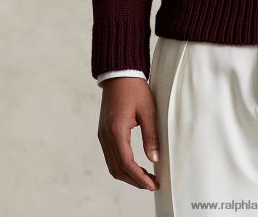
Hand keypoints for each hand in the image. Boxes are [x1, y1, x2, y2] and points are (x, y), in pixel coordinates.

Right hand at [97, 77, 160, 191]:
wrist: (119, 73)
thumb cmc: (134, 88)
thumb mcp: (148, 110)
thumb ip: (151, 136)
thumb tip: (154, 158)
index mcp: (116, 131)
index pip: (127, 164)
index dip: (140, 177)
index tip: (152, 184)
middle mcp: (106, 136)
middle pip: (117, 169)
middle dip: (134, 180)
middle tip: (151, 184)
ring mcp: (103, 135)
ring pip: (112, 165)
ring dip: (128, 174)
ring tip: (145, 177)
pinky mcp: (104, 132)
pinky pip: (110, 156)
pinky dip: (122, 165)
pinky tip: (135, 165)